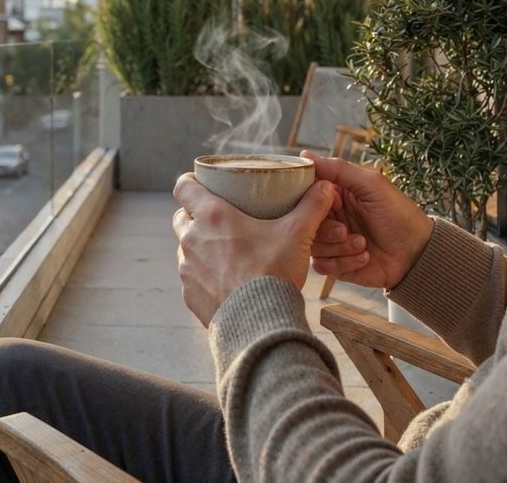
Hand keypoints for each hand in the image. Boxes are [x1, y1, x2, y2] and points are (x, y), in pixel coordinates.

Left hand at [172, 174, 335, 326]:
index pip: (183, 187)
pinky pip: (191, 277)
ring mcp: (187, 269)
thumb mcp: (297, 235)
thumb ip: (311, 207)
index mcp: (212, 217)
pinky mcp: (189, 294)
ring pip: (185, 248)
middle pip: (181, 217)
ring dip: (199, 246)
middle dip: (194, 214)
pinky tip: (223, 279)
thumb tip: (326, 186)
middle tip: (218, 218)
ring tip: (223, 251)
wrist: (260, 325)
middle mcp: (192, 239)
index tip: (200, 182)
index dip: (190, 182)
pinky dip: (203, 274)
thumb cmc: (274, 274)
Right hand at [304, 152, 432, 289]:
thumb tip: (304, 154)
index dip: (308, 200)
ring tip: (362, 244)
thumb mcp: (371, 185)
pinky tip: (364, 257)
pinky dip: (343, 263)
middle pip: (305, 223)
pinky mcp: (336, 265)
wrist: (417, 253)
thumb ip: (338, 169)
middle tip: (346, 230)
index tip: (327, 205)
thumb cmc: (398, 214)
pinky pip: (322, 266)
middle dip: (327, 229)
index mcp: (334, 196)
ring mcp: (331, 242)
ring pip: (312, 245)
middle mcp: (329, 218)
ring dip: (339, 247)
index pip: (305, 194)